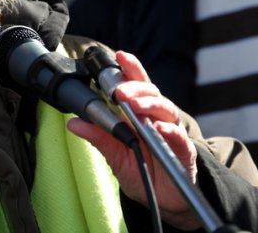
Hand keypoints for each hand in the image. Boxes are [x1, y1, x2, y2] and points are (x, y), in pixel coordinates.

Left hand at [67, 51, 200, 229]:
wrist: (166, 202)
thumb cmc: (144, 172)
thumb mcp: (115, 156)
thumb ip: (99, 137)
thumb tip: (73, 122)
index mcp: (140, 116)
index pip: (136, 86)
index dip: (130, 69)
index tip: (119, 55)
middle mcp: (157, 119)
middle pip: (151, 93)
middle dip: (135, 87)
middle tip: (118, 90)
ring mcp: (172, 133)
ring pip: (166, 110)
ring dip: (150, 104)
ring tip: (134, 105)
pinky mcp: (185, 152)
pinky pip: (180, 138)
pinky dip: (170, 131)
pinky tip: (158, 128)